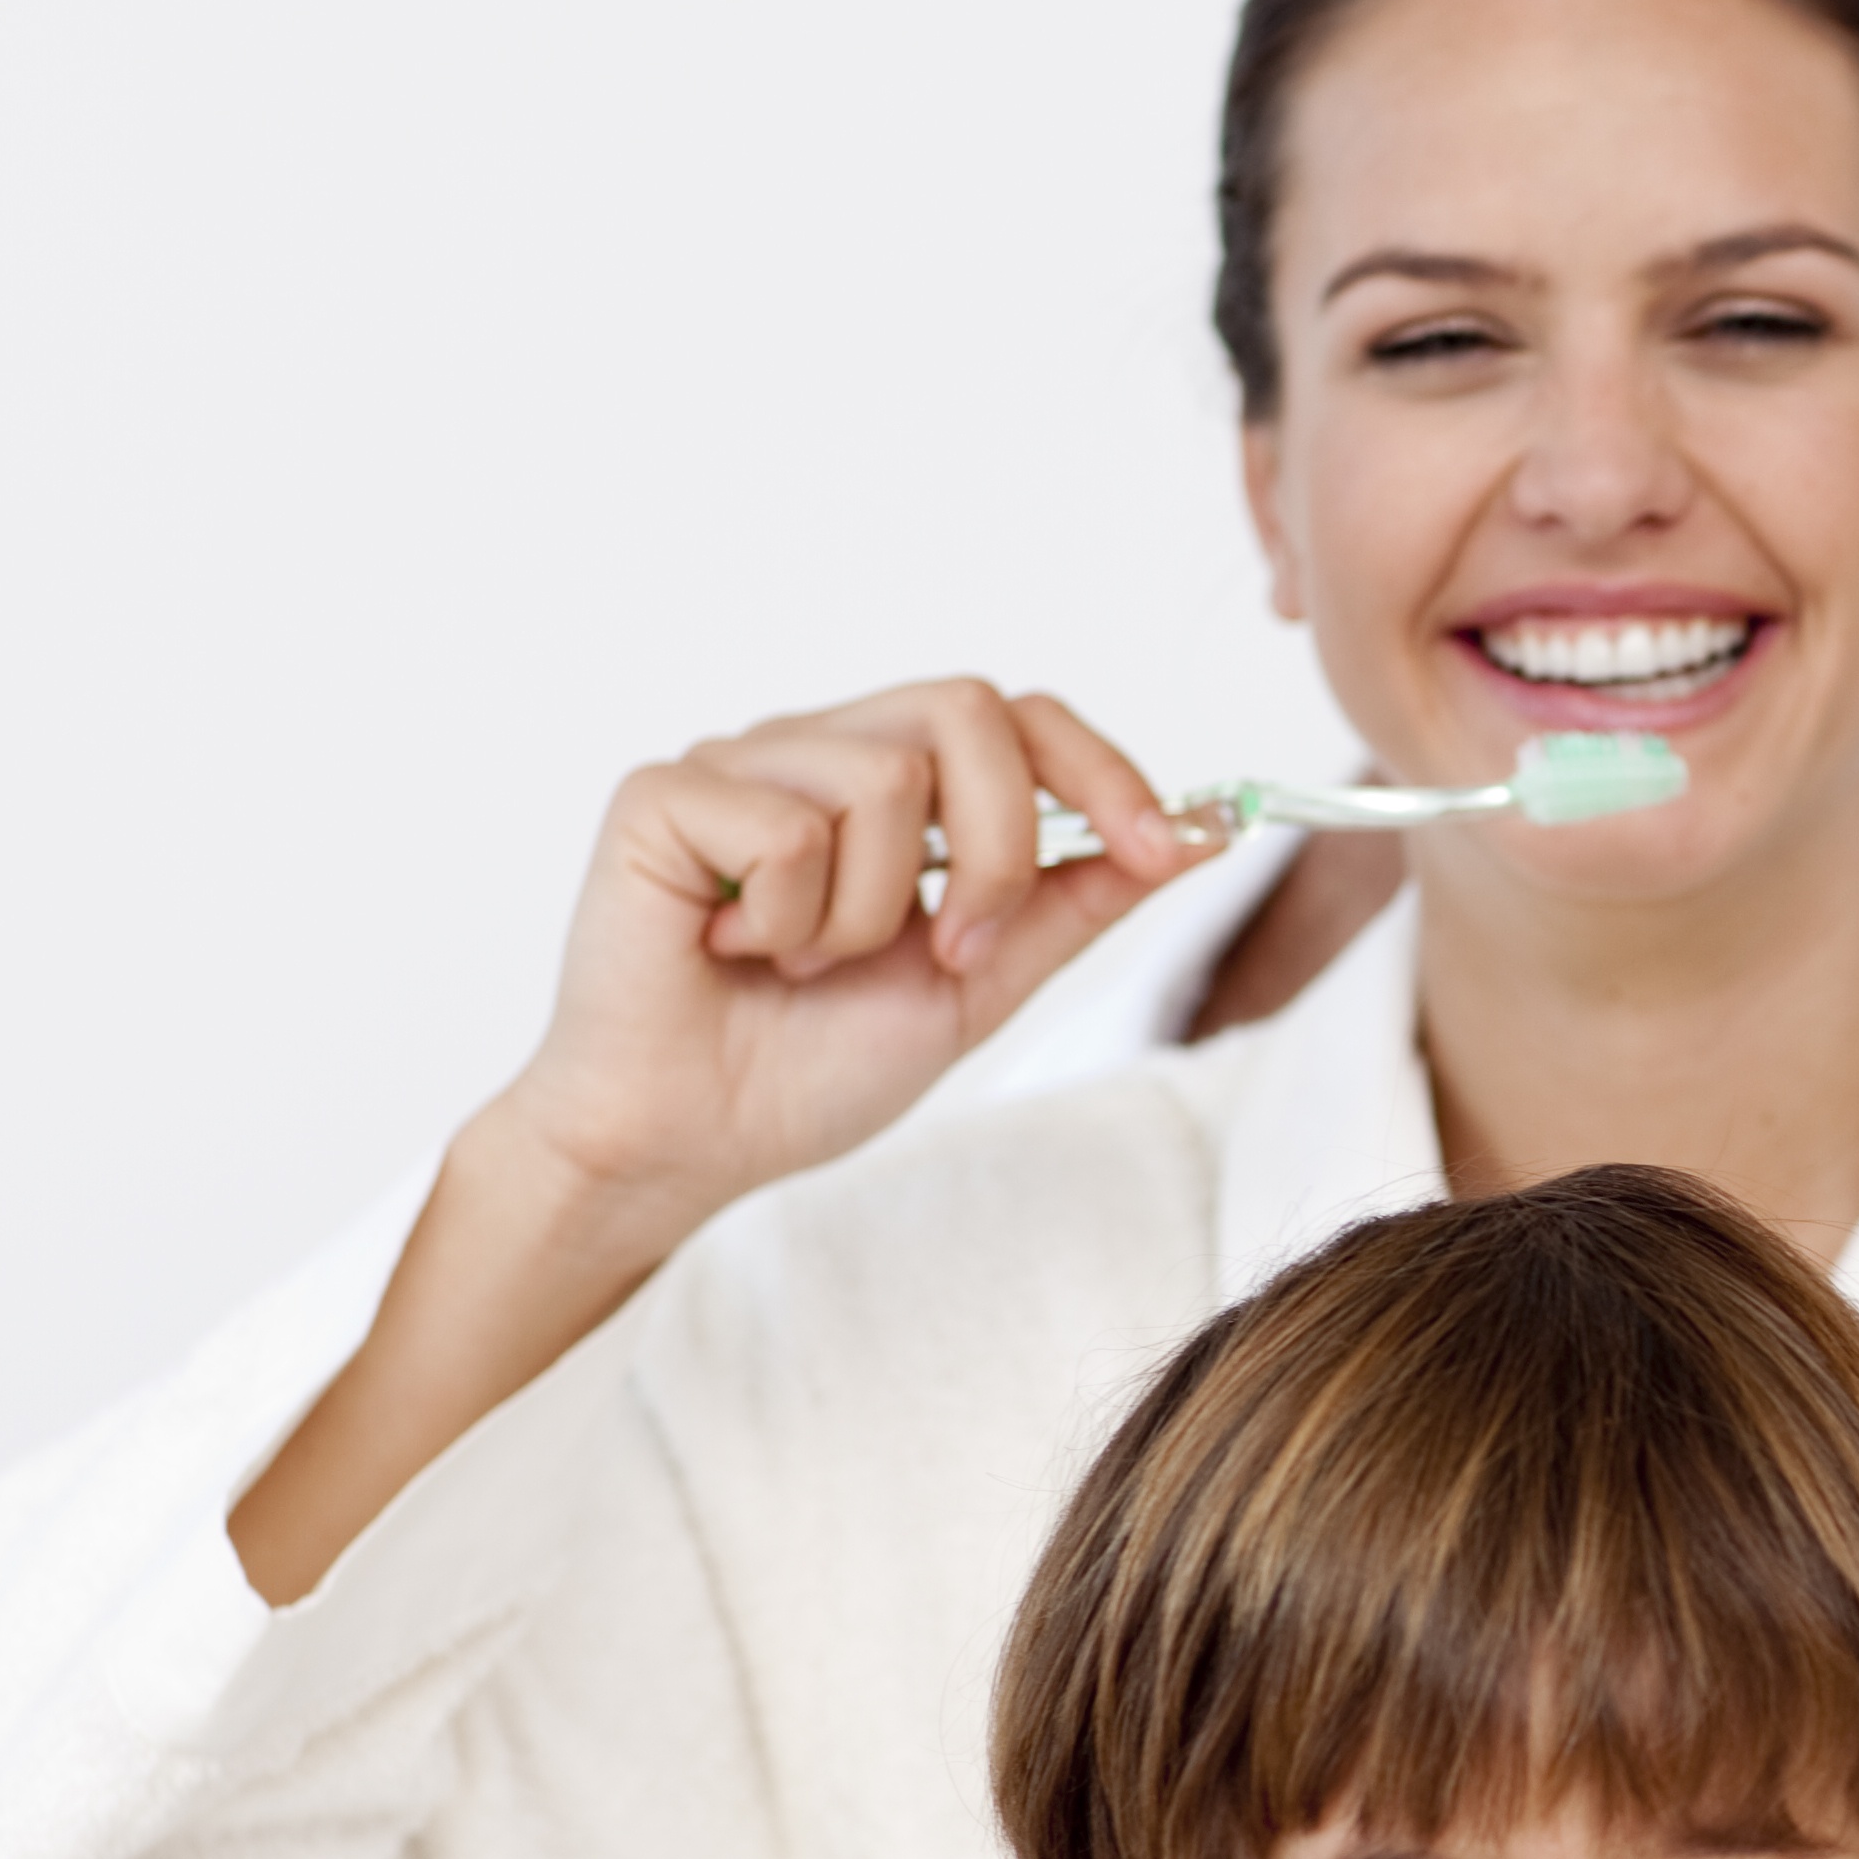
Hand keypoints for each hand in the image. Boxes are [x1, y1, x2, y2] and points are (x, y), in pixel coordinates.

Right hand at [487, 679, 1190, 1249]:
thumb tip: (1195, 834)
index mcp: (896, 788)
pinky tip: (738, 952)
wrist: (692, 1145)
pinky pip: (784, 829)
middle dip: (997, 848)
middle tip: (949, 952)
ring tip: (808, 965)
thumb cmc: (810, 1067)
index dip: (1102, 771)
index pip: (1020, 718)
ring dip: (871, 914)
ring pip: (884, 783)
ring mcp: (739, 764)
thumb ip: (1073, 903)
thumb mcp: (978, 984)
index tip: (1164, 851)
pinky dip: (786, 920)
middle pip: (968, 713)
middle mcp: (820, 751)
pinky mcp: (663, 796)